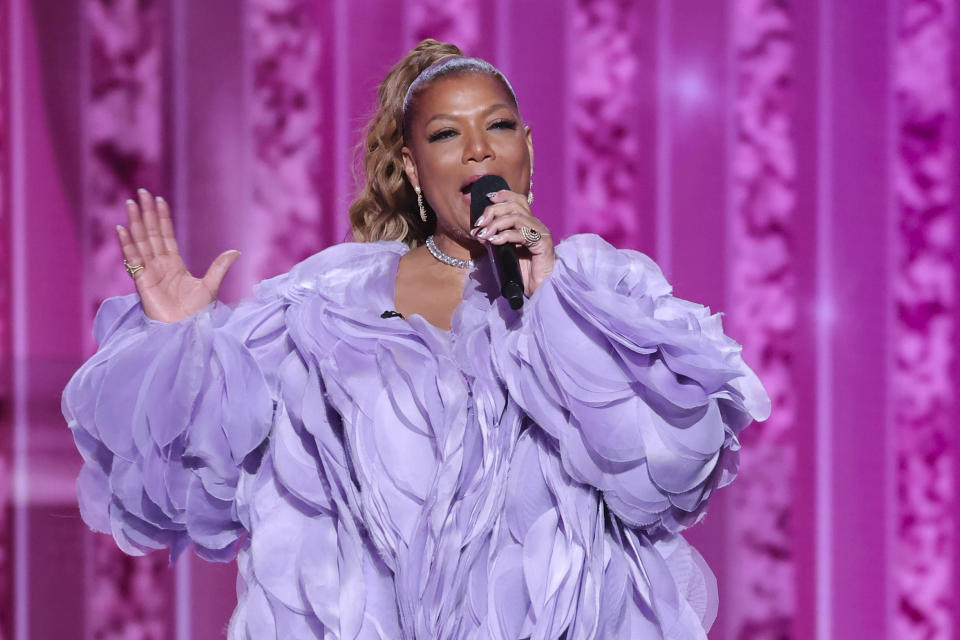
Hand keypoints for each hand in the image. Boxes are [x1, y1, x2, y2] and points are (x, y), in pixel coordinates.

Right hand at [117, 188, 239, 322]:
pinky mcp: (141, 281)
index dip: (162, 218)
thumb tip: (236, 251)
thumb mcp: (211, 285)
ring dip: (135, 223)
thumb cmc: (196, 312)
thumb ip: (219, 266)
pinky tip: (122, 229)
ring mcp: (149, 271)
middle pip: (151, 233)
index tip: (159, 200)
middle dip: (146, 213)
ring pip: (140, 242)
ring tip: (131, 204)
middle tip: (141, 193)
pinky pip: (132, 259)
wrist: (185, 329)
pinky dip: (127, 244)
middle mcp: (159, 265)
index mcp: (174, 264)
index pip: (166, 235)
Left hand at [469, 189, 554, 295]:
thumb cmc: (523, 273)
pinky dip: (506, 235)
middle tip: (480, 222)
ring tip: (484, 234)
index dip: (504, 195)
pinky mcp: (543, 244)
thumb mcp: (504, 253)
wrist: (539, 290)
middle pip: (515, 205)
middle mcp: (536, 225)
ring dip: (496, 223)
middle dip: (494, 210)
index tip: (487, 198)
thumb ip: (494, 240)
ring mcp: (541, 233)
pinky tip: (495, 241)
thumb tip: (479, 231)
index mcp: (529, 224)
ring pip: (517, 217)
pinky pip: (522, 234)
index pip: (518, 200)